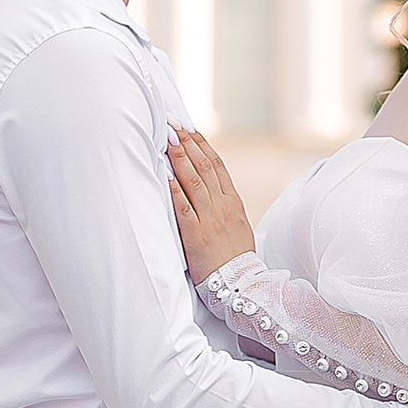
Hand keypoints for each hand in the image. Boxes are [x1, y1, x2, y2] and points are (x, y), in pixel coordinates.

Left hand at [167, 128, 255, 280]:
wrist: (242, 284)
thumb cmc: (235, 257)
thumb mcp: (238, 225)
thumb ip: (224, 205)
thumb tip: (209, 188)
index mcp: (233, 202)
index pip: (217, 164)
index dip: (201, 144)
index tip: (188, 128)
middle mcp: (223, 206)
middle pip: (204, 166)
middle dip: (187, 142)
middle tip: (171, 123)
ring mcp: (210, 219)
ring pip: (194, 181)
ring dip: (180, 157)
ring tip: (167, 139)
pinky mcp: (197, 235)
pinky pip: (184, 208)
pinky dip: (174, 190)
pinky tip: (165, 174)